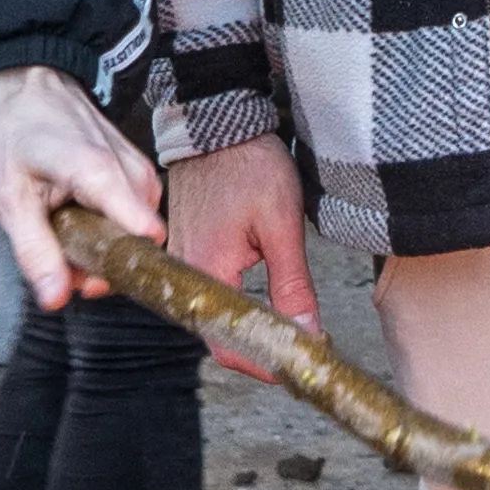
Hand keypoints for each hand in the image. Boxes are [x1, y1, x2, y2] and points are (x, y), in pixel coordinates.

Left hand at [0, 65, 160, 313]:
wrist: (30, 85)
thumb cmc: (17, 133)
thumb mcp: (9, 198)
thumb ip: (35, 251)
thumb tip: (55, 298)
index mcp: (99, 173)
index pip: (144, 235)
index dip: (118, 269)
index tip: (86, 280)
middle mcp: (131, 171)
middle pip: (137, 241)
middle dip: (102, 262)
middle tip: (60, 256)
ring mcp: (139, 169)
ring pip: (137, 231)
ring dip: (104, 245)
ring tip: (66, 232)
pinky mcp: (139, 171)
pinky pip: (135, 215)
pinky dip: (109, 226)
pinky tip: (80, 216)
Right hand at [165, 134, 317, 379]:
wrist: (220, 122)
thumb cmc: (249, 164)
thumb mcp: (282, 227)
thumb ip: (292, 287)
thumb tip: (306, 334)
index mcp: (204, 271)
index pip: (227, 346)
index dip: (264, 366)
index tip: (297, 367)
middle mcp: (185, 272)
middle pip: (218, 334)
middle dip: (258, 347)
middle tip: (302, 346)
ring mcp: (182, 259)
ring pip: (214, 312)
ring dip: (248, 324)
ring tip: (291, 327)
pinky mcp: (188, 246)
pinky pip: (210, 289)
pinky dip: (237, 300)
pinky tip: (264, 299)